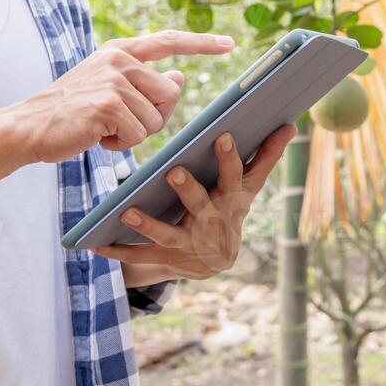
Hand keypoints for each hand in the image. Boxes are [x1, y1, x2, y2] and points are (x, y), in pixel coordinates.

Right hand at [11, 29, 234, 163]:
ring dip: (133, 134)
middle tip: (118, 121)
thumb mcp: (108, 89)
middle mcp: (119, 60)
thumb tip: (179, 77)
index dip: (200, 43)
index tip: (228, 43)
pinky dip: (121, 144)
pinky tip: (98, 136)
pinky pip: (139, 134)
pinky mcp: (109, 104)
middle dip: (152, 117)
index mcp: (119, 52)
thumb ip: (143, 82)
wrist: (29, 127)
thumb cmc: (71, 112)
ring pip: (156, 119)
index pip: (168, 41)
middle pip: (169, 95)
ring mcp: (114, 81)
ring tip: (103, 128)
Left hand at [94, 123, 297, 280]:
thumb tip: (290, 124)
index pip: (233, 177)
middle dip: (189, 191)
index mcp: (231, 202)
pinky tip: (95, 244)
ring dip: (147, 224)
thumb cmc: (229, 209)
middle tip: (173, 172)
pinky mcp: (166, 259)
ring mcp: (189, 245)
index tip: (222, 136)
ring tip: (127, 212)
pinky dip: (117, 252)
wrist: (214, 261)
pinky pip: (139, 256)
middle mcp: (212, 225)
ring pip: (167, 234)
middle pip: (201, 206)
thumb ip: (265, 156)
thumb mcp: (247, 187)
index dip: (229, 159)